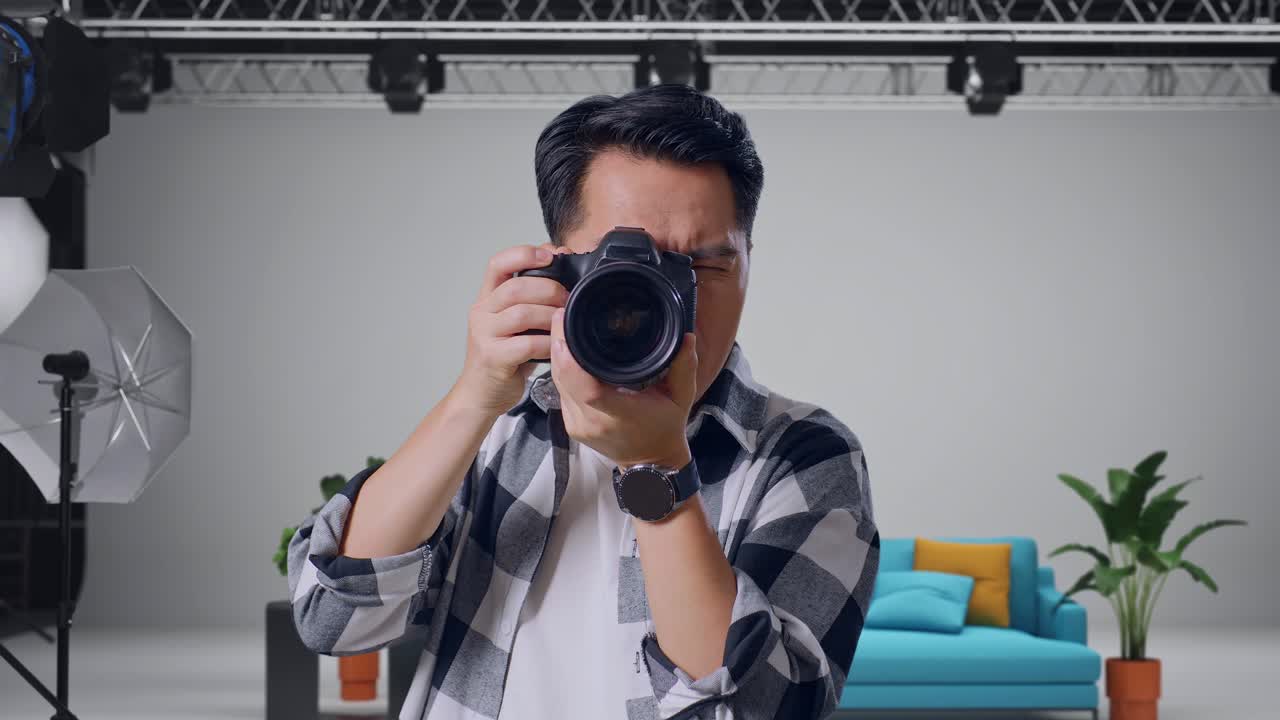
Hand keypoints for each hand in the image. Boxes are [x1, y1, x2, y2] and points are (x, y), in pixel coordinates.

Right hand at [452, 243, 569, 415]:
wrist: (481, 393)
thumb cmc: (504, 356)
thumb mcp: (514, 322)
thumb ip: (530, 299)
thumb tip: (561, 268)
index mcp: (487, 298)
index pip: (498, 264)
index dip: (524, 254)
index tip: (550, 255)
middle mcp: (481, 312)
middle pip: (516, 287)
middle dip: (549, 290)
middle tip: (567, 300)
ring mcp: (484, 335)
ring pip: (522, 313)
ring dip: (550, 316)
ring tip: (564, 323)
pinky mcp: (493, 357)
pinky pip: (526, 344)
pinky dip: (547, 342)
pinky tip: (555, 346)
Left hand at [549, 306, 697, 468]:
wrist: (651, 462)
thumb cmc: (666, 426)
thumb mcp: (682, 397)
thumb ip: (684, 366)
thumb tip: (687, 336)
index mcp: (620, 415)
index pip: (588, 389)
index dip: (570, 359)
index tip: (567, 328)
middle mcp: (593, 422)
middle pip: (564, 379)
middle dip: (559, 344)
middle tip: (562, 313)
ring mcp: (577, 425)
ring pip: (557, 383)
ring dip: (557, 354)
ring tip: (562, 324)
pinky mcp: (570, 424)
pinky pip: (560, 390)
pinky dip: (562, 369)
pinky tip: (565, 349)